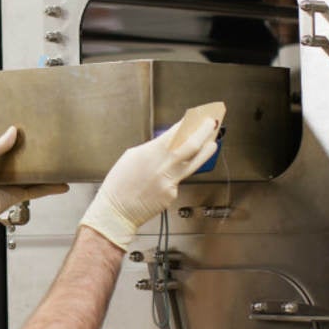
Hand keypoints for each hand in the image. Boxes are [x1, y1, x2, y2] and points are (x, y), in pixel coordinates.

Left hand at [0, 126, 68, 248]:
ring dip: (47, 171)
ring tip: (61, 163)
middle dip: (36, 153)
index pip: (9, 146)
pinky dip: (50, 188)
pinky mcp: (18, 195)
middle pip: (24, 160)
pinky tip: (62, 185)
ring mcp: (12, 183)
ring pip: (34, 175)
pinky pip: (37, 190)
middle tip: (50, 143)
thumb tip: (13, 131)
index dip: (19, 139)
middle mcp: (4, 171)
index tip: (32, 129)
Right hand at [78, 114, 219, 249]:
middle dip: (204, 131)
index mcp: (148, 153)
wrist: (116, 212)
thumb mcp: (131, 158)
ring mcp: (169, 182)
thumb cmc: (119, 185)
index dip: (188, 123)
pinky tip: (172, 173)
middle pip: (191, 145)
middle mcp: (161, 167)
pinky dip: (177, 175)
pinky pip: (178, 181)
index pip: (175, 133)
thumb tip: (169, 142)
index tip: (196, 116)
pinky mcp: (171, 195)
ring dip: (205, 151)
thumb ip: (152, 149)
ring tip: (212, 143)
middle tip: (212, 123)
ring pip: (193, 164)